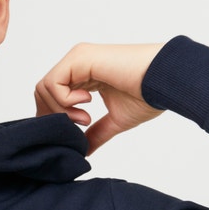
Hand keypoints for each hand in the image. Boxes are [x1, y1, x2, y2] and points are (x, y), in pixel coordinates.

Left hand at [34, 42, 165, 153]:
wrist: (166, 81)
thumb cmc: (148, 95)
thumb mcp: (116, 120)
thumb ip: (97, 132)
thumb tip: (84, 152)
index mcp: (85, 74)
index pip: (52, 94)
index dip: (55, 116)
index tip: (76, 129)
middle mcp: (78, 63)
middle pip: (42, 91)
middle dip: (54, 114)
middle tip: (80, 124)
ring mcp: (78, 58)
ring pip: (44, 88)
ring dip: (60, 109)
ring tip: (85, 117)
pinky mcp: (80, 58)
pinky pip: (53, 83)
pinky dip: (65, 100)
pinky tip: (88, 103)